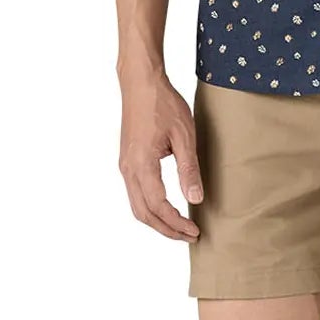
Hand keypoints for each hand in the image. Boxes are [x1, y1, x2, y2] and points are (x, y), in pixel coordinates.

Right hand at [118, 68, 202, 240]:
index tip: (194, 231)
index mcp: (142, 164)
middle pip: (144, 213)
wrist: (140, 83)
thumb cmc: (163, 104)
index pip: (159, 206)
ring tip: (179, 227)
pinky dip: (150, 208)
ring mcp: (125, 166)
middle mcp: (128, 169)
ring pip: (137, 206)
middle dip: (166, 229)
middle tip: (189, 236)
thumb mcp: (184, 135)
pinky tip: (166, 208)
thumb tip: (195, 199)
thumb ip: (188, 169)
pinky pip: (134, 194)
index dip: (177, 223)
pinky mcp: (127, 161)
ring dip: (157, 221)